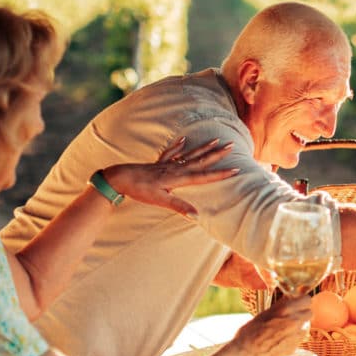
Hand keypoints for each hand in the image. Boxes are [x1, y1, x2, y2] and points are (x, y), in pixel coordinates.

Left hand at [100, 137, 236, 216]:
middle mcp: (176, 168)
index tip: (236, 169)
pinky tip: (183, 140)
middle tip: (231, 145)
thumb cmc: (140, 190)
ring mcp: (168, 164)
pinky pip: (173, 153)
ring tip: (216, 139)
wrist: (120, 178)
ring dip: (204, 148)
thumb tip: (197, 215)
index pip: (204, 176)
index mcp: (179, 178)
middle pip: (201, 160)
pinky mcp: (159, 163)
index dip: (221, 174)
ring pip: (190, 154)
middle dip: (217, 154)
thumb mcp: (160, 201)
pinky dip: (179, 146)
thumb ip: (179, 206)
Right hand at [233, 294, 310, 355]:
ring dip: (299, 325)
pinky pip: (300, 337)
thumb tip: (288, 300)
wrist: (247, 355)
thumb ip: (279, 307)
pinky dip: (294, 336)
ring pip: (306, 326)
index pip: (306, 299)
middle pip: (309, 313)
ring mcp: (296, 336)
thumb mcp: (263, 314)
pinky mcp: (295, 347)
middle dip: (303, 312)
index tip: (297, 302)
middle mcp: (294, 322)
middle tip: (292, 315)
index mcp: (285, 310)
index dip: (301, 301)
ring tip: (285, 328)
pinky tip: (282, 338)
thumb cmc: (250, 333)